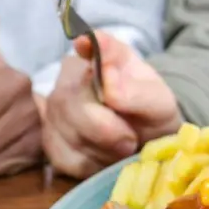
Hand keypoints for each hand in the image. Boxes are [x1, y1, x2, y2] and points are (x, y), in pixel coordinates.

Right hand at [42, 30, 182, 178]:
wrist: (145, 143)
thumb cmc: (149, 114)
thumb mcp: (158, 101)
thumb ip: (139, 92)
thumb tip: (110, 89)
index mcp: (100, 58)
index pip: (91, 47)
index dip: (90, 47)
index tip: (86, 43)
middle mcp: (68, 80)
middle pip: (71, 103)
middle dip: (106, 129)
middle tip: (130, 139)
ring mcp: (54, 111)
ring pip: (69, 134)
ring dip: (103, 149)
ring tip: (121, 146)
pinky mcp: (50, 144)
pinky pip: (66, 159)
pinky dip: (91, 164)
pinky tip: (104, 156)